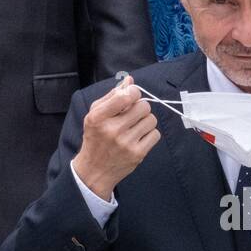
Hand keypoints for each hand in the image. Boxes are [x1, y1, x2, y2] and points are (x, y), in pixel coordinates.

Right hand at [70, 75, 159, 200]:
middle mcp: (112, 130)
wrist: (94, 170)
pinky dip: (150, 134)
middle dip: (141, 107)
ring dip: (146, 120)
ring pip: (151, 120)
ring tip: (135, 126)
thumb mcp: (95, 115)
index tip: (132, 96)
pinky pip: (155, 134)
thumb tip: (130, 80)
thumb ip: (112, 96)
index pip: (125, 96)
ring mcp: (126, 143)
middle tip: (133, 114)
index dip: (134, 92)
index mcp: (98, 117)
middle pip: (143, 107)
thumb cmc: (95, 138)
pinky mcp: (137, 154)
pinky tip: (139, 137)